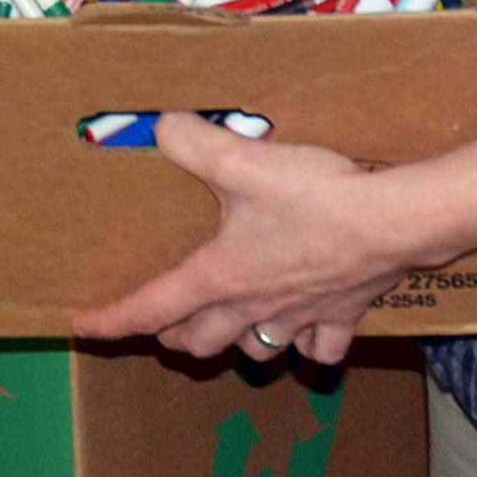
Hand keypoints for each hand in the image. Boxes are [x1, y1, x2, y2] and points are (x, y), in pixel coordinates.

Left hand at [71, 112, 413, 364]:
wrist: (391, 220)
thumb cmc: (314, 196)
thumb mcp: (241, 159)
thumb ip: (193, 141)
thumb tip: (161, 125)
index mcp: (221, 275)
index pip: (153, 306)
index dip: (114, 319)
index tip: (86, 327)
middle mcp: (255, 305)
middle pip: (201, 340)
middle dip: (174, 337)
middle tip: (160, 327)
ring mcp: (300, 316)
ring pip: (255, 350)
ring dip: (233, 345)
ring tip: (222, 334)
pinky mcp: (341, 314)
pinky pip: (320, 348)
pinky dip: (309, 348)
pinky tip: (304, 337)